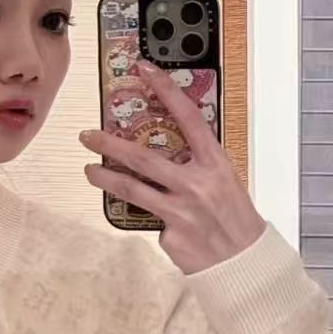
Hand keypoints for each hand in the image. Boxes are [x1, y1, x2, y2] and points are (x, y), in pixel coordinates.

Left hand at [79, 58, 265, 274]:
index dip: (167, 90)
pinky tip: (165, 226)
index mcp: (215, 164)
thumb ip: (197, 165)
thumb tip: (164, 150)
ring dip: (105, 178)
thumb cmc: (235, 220)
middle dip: (110, 144)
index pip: (188, 117)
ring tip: (89, 171)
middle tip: (88, 136)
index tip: (145, 70)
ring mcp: (181, 210)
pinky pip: (149, 220)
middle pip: (143, 157)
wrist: (244, 263)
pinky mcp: (170, 234)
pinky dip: (151, 220)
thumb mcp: (224, 182)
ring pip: (132, 189)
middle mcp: (197, 183)